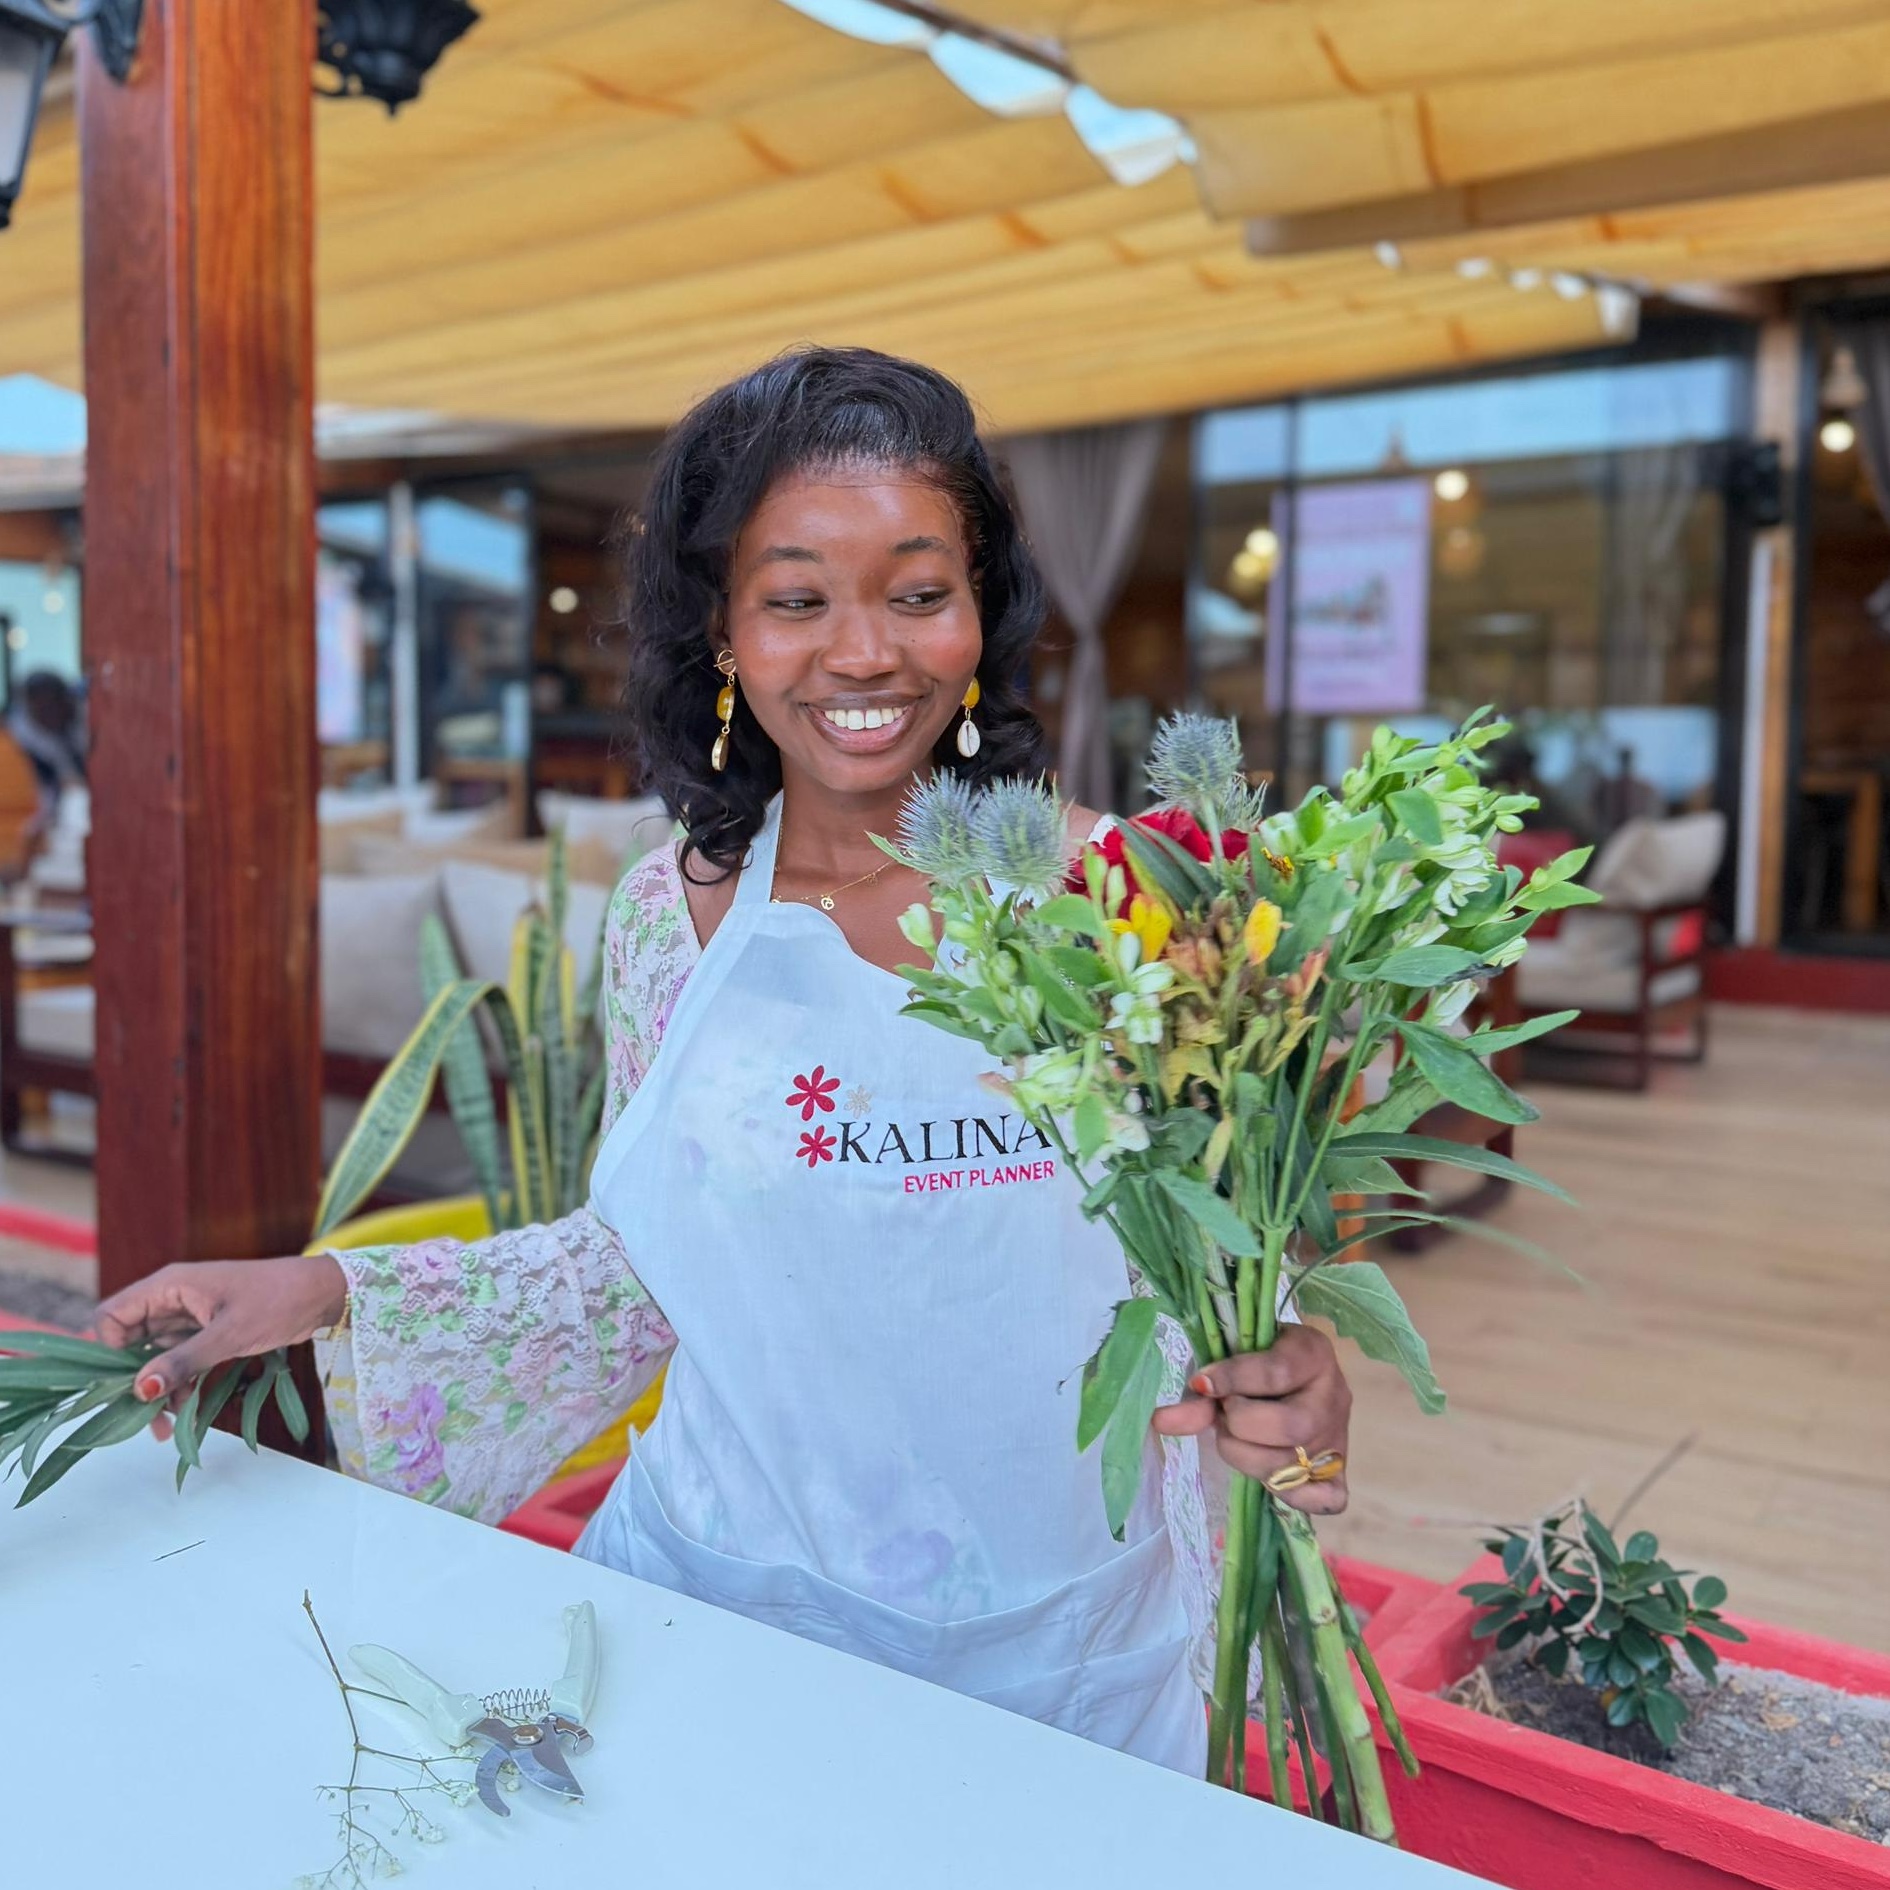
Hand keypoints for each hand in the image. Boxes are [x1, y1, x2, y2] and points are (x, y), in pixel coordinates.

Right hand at [90, 1256, 347, 1439]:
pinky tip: (187, 1414)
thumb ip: (185, 1361)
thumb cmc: (278, 1300)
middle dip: (135, 1380)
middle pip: (131, 1342)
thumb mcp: (230, 1334)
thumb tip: (141, 1389)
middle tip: (143, 1418)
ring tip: (166, 1427)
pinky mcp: (208, 1335)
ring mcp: (189, 1319)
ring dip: (159, 1390)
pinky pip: (181, 1363)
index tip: (126, 1384)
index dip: (109, 1350)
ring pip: (157, 1358)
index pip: (112, 1316)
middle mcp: (173, 1300)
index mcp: (170, 1286)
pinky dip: (181, 1386)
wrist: (322, 1295)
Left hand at [1150, 1324, 1352, 1514]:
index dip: (1232, 1380)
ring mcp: (1340, 1438)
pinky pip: (1324, 1500)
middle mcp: (1335, 1395)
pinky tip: (1265, 1473)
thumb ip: (1202, 1394)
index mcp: (1313, 1352)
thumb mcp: (1233, 1364)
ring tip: (1236, 1439)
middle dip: (1240, 1425)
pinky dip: (1289, 1495)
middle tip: (1225, 1416)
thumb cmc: (1256, 1364)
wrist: (1295, 1374)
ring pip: (1294, 1465)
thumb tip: (1161, 1421)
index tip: (1200, 1383)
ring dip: (1247, 1457)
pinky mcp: (1341, 1474)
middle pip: (1290, 1426)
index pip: (1276, 1372)